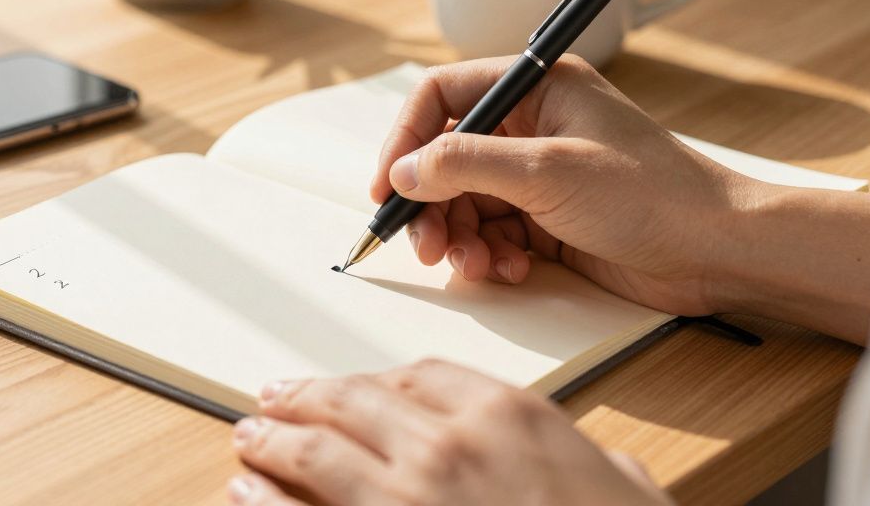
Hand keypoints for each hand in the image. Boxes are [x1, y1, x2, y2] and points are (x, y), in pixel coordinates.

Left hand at [229, 359, 671, 505]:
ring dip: (273, 439)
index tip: (354, 385)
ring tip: (248, 435)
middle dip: (305, 396)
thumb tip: (594, 461)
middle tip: (274, 396)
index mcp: (507, 414)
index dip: (375, 380)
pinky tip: (244, 489)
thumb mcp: (625, 484)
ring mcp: (410, 495)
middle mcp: (449, 444)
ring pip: (317, 449)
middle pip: (353, 401)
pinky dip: (265, 498)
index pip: (421, 375)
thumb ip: (586, 458)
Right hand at [369, 55, 753, 316]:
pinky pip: (492, 233)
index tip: (388, 188)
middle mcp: (533, 125)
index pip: (443, 97)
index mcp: (537, 88)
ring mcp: (539, 174)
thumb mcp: (547, 172)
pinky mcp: (548, 218)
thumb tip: (404, 172)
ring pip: (465, 201)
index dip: (406, 140)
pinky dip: (489, 255)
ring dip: (459, 237)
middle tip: (425, 246)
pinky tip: (509, 271)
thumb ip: (466, 165)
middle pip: (446, 157)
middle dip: (431, 204)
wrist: (720, 251)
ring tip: (473, 266)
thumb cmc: (652, 195)